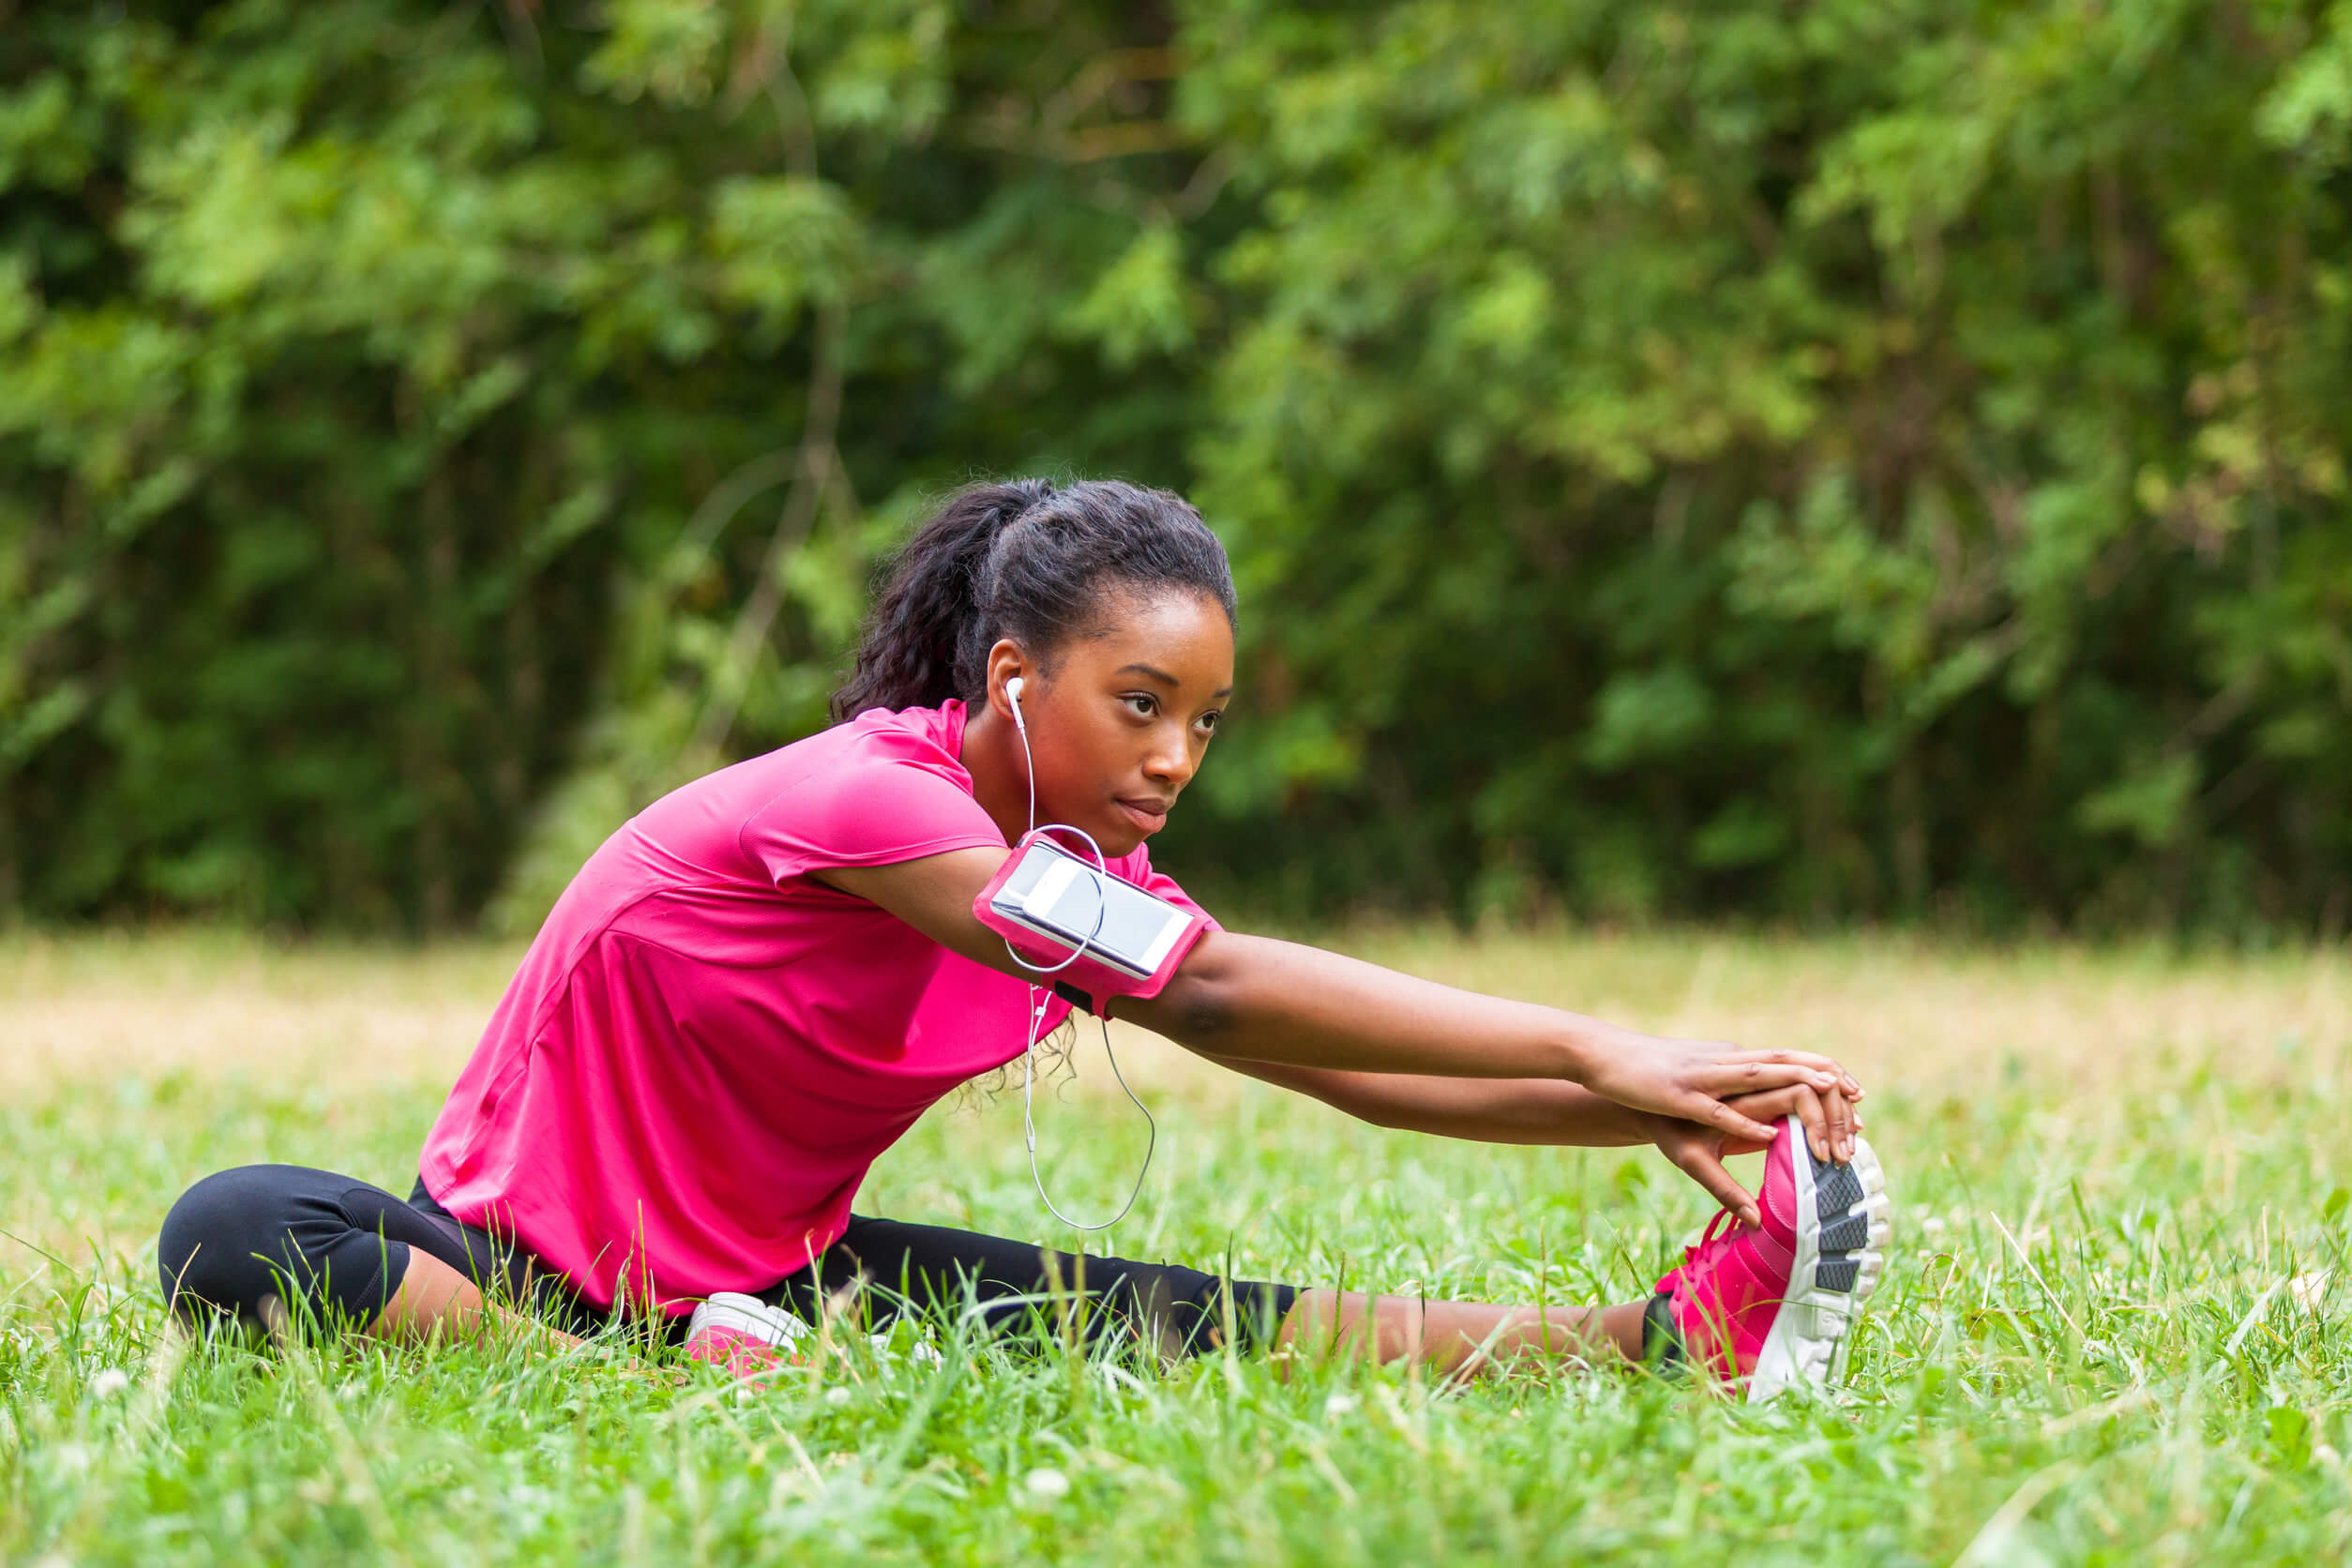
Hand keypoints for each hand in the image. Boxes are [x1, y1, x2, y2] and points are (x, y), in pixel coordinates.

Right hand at [1569, 1022, 1862, 1150]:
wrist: (1605, 1059)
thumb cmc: (1652, 1079)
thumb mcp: (1700, 1092)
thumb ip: (1732, 1100)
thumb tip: (1766, 1117)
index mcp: (1732, 1059)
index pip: (1789, 1060)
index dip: (1825, 1073)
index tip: (1856, 1094)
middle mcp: (1725, 1061)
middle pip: (1784, 1062)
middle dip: (1825, 1079)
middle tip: (1858, 1100)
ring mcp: (1702, 1075)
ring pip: (1757, 1076)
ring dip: (1795, 1085)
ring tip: (1830, 1094)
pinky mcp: (1678, 1094)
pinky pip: (1714, 1110)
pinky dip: (1742, 1121)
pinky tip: (1767, 1133)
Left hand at [1651, 1083, 1864, 1224]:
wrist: (1650, 1101)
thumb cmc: (1670, 1132)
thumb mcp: (1692, 1163)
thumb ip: (1724, 1188)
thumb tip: (1757, 1221)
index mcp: (1741, 1095)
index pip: (1796, 1091)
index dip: (1818, 1119)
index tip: (1827, 1154)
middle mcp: (1755, 1079)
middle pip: (1812, 1078)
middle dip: (1837, 1111)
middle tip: (1850, 1150)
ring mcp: (1760, 1078)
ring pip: (1810, 1077)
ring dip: (1837, 1100)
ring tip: (1858, 1129)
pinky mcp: (1762, 1086)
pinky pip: (1801, 1086)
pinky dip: (1825, 1100)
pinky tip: (1842, 1120)